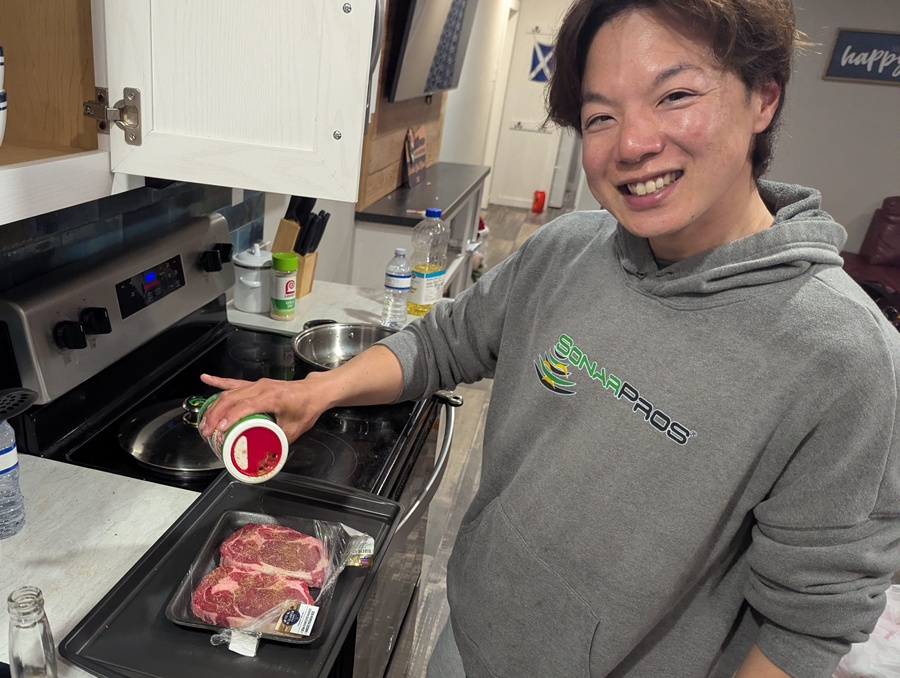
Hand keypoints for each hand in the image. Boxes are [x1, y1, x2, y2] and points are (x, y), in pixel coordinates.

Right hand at [198, 373, 328, 442]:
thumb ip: (278, 442)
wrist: (314, 391)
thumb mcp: (294, 430)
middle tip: (206, 430)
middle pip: (232, 398)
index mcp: (272, 397)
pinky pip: (234, 382)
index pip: (246, 406)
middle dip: (216, 414)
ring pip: (230, 392)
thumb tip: (263, 454)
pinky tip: (205, 379)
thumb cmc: (306, 408)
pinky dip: (219, 381)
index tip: (220, 429)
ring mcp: (257, 384)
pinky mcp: (256, 384)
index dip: (231, 417)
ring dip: (215, 405)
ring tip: (204, 420)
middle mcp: (262, 388)